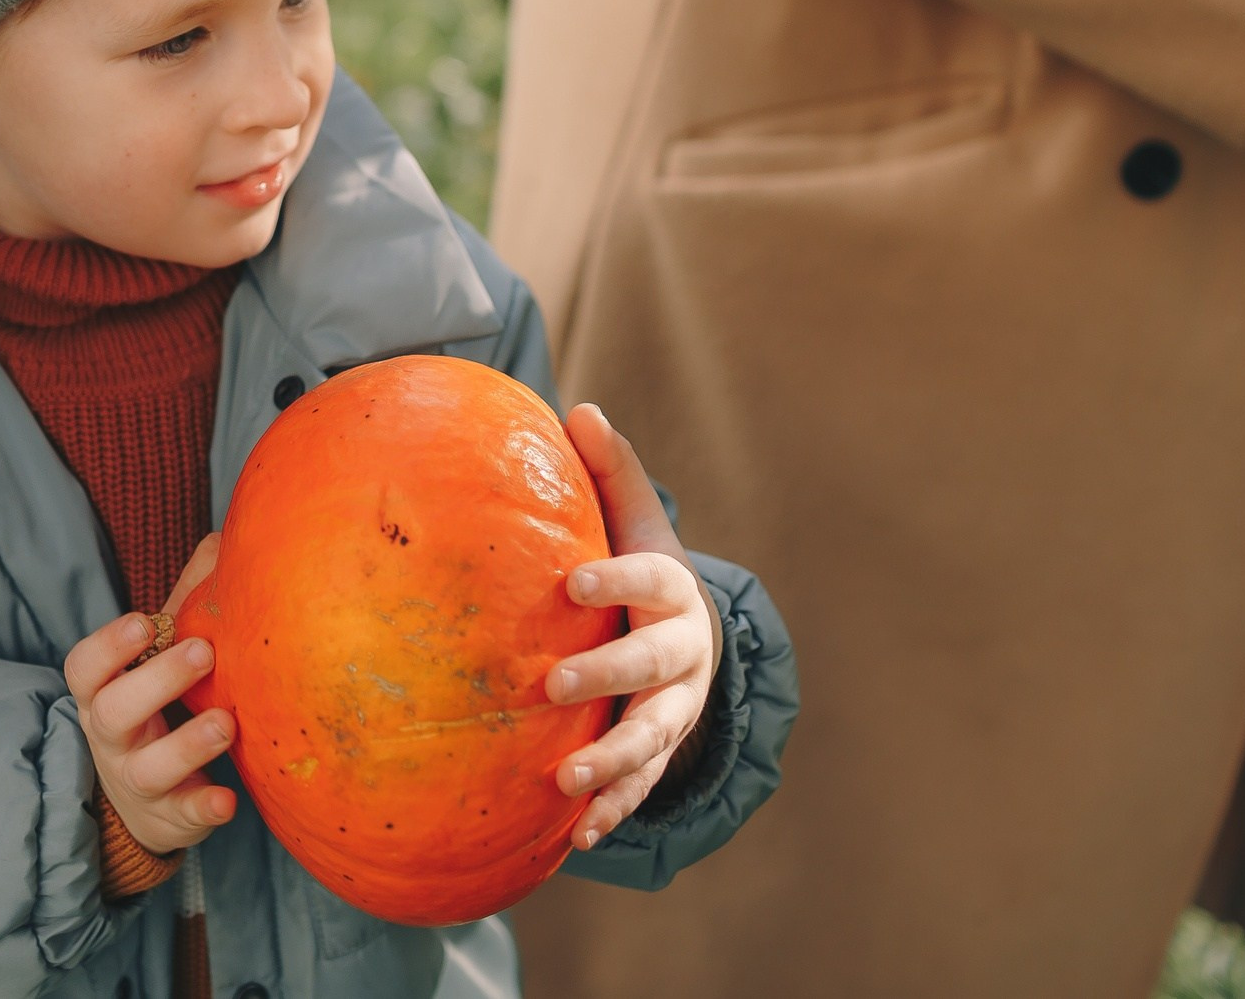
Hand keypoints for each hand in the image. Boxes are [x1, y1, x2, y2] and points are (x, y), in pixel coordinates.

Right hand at [62, 534, 234, 854]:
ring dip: (187, 744)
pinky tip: (229, 801)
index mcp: (104, 690)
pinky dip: (204, 810)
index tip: (145, 623)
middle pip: (114, 711)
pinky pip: (184, 817)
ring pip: (148, 768)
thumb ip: (187, 602)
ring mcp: (138, 781)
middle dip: (156, 681)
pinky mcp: (171, 817)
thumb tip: (226, 538)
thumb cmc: (155, 707)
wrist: (145, 800)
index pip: (84, 667)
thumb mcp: (161, 657)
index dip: (109, 646)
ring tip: (227, 722)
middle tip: (204, 653)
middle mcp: (112, 736)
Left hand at [545, 406, 721, 850]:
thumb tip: (576, 408)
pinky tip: (576, 836)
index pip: (645, 580)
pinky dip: (612, 812)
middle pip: (649, 667)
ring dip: (611, 764)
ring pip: (650, 739)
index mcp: (670, 590)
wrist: (693, 639)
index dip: (614, 580)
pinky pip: (639, 787)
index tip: (572, 581)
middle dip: (605, 676)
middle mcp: (681, 654)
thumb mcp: (634, 518)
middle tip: (551, 684)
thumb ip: (609, 470)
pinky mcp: (658, 752)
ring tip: (567, 784)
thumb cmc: (642, 570)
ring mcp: (674, 709)